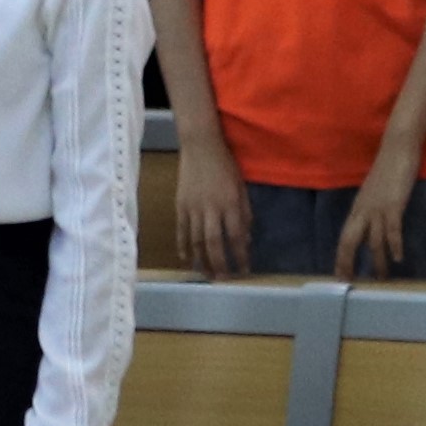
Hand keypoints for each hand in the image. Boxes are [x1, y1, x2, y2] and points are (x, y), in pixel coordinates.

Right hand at [172, 136, 252, 279]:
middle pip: (213, 244)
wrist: (200, 146)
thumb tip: (246, 239)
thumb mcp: (241, 188)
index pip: (236, 236)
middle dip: (219, 264)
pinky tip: (186, 259)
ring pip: (195, 241)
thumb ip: (245, 214)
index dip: (241, 256)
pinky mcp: (180, 205)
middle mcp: (211, 209)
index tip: (245, 270)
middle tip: (223, 279)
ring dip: (201, 260)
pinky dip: (183, 246)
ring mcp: (193, 208)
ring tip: (206, 274)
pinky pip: (181, 230)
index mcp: (230, 204)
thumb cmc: (225, 165)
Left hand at [339, 150, 421, 281]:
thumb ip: (370, 211)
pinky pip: (392, 229)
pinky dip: (395, 244)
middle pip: (349, 241)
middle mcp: (363, 210)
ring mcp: (377, 208)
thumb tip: (370, 231)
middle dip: (347, 263)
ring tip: (381, 279)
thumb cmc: (388, 169)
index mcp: (357, 208)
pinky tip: (399, 258)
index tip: (339, 275)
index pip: (344, 237)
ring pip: (372, 240)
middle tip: (348, 282)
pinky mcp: (393, 204)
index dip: (340, 257)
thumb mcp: (374, 194)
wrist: (397, 148)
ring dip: (377, 261)